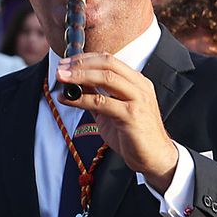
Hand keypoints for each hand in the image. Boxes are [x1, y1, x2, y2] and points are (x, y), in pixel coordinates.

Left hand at [56, 53, 179, 190]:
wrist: (154, 157)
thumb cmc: (135, 135)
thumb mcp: (114, 111)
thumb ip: (98, 97)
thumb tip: (76, 85)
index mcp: (137, 82)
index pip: (110, 60)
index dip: (86, 58)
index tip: (67, 62)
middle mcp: (139, 87)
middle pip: (108, 64)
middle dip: (81, 63)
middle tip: (61, 68)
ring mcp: (137, 100)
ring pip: (106, 78)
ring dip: (79, 76)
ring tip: (62, 78)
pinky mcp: (131, 116)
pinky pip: (102, 102)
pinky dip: (81, 99)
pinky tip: (68, 100)